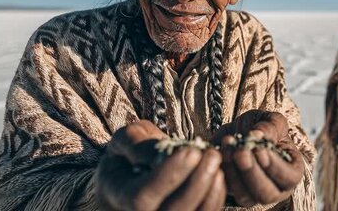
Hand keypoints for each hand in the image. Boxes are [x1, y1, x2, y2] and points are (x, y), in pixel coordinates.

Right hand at [95, 120, 225, 210]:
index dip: (169, 176)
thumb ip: (137, 143)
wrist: (128, 172)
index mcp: (119, 196)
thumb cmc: (127, 153)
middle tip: (211, 155)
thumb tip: (160, 152)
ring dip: (210, 191)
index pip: (142, 197)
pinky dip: (214, 198)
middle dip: (197, 182)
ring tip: (215, 161)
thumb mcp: (124, 140)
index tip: (191, 151)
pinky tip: (219, 175)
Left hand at [212, 110, 304, 206]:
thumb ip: (270, 127)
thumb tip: (258, 135)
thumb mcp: (272, 120)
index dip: (275, 166)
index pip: (290, 178)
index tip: (260, 149)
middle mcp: (275, 188)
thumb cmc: (263, 127)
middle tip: (241, 152)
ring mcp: (253, 194)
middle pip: (267, 194)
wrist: (241, 129)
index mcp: (292, 172)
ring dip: (234, 172)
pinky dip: (222, 170)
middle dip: (252, 172)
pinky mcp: (232, 192)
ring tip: (229, 148)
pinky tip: (221, 151)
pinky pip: (226, 190)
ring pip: (245, 196)